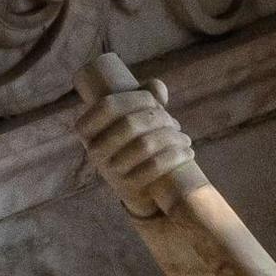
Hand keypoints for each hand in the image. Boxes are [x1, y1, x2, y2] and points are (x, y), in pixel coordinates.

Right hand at [75, 79, 193, 215]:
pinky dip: (176, 156)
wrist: (137, 189)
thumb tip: (157, 86)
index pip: (108, 105)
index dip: (135, 98)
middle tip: (175, 123)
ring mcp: (109, 171)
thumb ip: (144, 99)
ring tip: (185, 138)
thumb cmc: (134, 145)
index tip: (155, 101)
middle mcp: (93, 150)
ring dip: (171, 137)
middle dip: (159, 118)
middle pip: (130, 124)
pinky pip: (154, 168)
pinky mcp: (128, 187)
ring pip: (145, 145)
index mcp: (86, 129)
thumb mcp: (132, 120)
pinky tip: (189, 152)